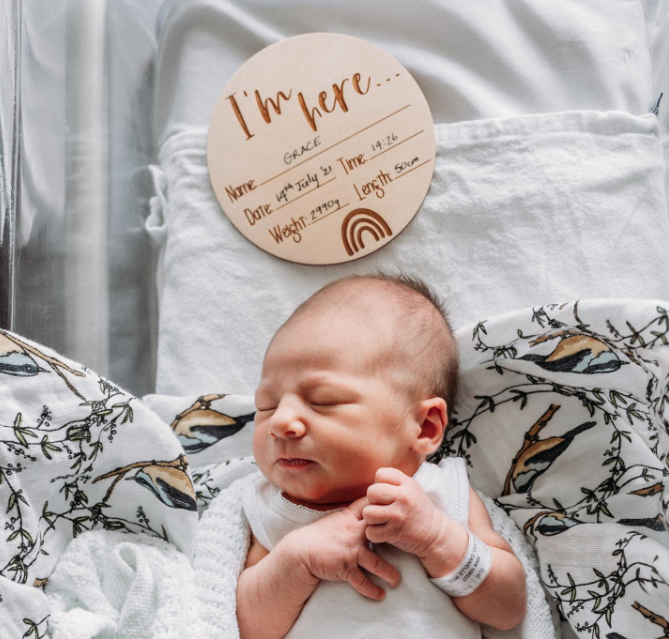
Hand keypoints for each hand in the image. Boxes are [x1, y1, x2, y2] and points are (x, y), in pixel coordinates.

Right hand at [284, 495, 401, 600]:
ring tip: (397, 581)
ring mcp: (350, 550)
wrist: (301, 550)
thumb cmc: (320, 534)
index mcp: (351, 517)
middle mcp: (354, 532)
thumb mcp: (337, 519)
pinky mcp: (345, 567)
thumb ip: (354, 515)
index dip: (386, 506)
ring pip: (376, 563)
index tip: (400, 508)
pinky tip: (380, 595)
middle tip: (409, 545)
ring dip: (389, 574)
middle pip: (382, 533)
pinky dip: (371, 590)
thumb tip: (371, 510)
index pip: (372, 507)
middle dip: (397, 540)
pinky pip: (362, 581)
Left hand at [362, 467, 448, 559]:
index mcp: (407, 484)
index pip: (380, 474)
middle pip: (371, 492)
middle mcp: (403, 497)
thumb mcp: (412, 489)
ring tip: (382, 520)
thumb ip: (393, 483)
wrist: (435, 534)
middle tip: (382, 508)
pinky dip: (374, 534)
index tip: (387, 494)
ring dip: (372, 519)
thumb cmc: (419, 510)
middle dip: (373, 501)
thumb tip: (368, 489)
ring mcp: (398, 516)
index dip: (379, 484)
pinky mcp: (394, 533)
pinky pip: (370, 531)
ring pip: (368, 512)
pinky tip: (384, 532)